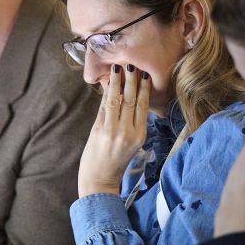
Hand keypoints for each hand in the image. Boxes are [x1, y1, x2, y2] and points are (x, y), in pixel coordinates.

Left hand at [77, 65, 150, 196]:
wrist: (100, 180)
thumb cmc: (116, 161)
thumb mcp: (132, 143)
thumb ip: (132, 123)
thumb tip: (130, 97)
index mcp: (140, 135)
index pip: (143, 106)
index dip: (144, 88)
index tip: (145, 73)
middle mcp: (129, 132)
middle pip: (131, 100)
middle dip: (132, 80)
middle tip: (133, 63)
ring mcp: (113, 131)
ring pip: (117, 101)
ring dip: (117, 82)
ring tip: (119, 68)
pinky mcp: (99, 131)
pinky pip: (104, 107)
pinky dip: (106, 93)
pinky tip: (108, 82)